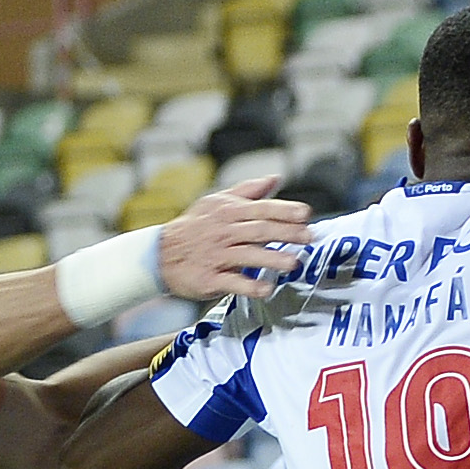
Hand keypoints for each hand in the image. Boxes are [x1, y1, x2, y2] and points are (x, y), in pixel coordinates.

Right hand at [155, 175, 311, 300]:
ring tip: (294, 263)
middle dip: (286, 233)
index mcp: (228, 211)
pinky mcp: (210, 277)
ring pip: (248, 254)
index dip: (284, 211)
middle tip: (310, 238)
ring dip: (272, 258)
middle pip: (259, 230)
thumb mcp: (217, 203)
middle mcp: (224, 231)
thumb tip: (275, 179)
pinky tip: (266, 289)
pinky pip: (232, 282)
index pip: (261, 208)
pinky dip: (250, 286)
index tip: (305, 214)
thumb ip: (248, 192)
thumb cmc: (195, 227)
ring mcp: (217, 255)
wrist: (160, 254)